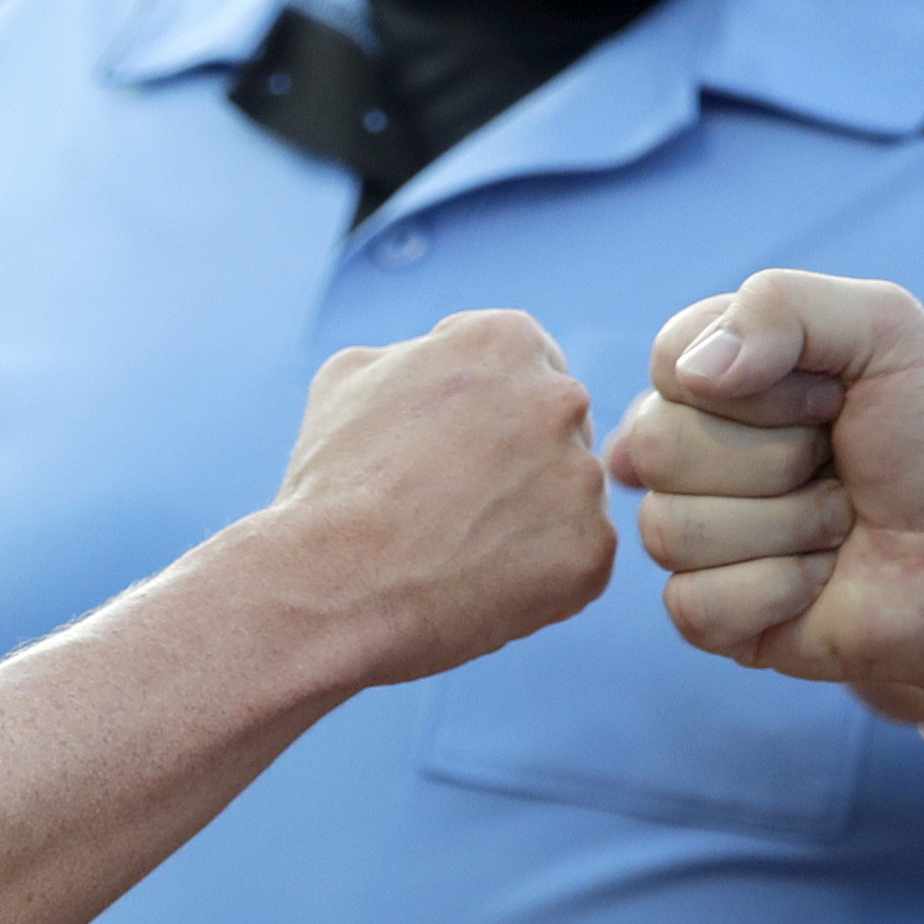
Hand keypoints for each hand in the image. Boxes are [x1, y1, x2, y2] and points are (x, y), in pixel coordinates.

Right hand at [267, 309, 617, 685]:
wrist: (331, 582)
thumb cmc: (332, 481)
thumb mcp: (351, 377)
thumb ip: (417, 354)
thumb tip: (438, 359)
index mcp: (507, 340)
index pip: (527, 368)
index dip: (486, 415)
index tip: (451, 453)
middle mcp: (561, 397)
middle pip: (556, 429)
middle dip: (518, 462)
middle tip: (455, 507)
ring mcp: (583, 476)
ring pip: (570, 495)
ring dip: (532, 518)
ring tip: (460, 550)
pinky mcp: (593, 550)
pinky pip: (578, 557)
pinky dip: (542, 575)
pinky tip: (482, 583)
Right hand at [603, 270, 923, 750]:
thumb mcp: (886, 330)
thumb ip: (783, 305)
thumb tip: (690, 374)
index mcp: (721, 375)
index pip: (670, 365)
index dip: (759, 387)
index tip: (832, 397)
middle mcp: (694, 451)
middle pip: (657, 449)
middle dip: (776, 460)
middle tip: (839, 465)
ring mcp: (697, 535)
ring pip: (670, 531)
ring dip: (787, 528)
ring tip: (839, 523)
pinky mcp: (711, 615)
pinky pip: (693, 605)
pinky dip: (778, 591)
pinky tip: (820, 581)